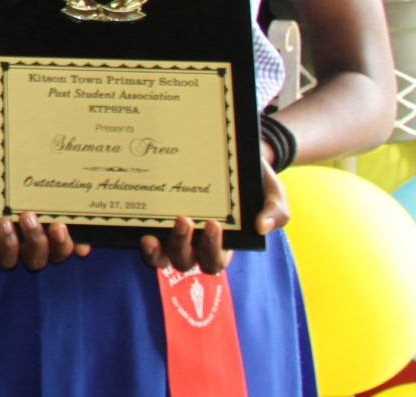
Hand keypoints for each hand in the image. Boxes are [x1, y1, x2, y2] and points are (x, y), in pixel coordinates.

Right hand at [0, 137, 87, 272]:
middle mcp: (24, 237)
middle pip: (33, 260)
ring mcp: (47, 231)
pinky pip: (78, 242)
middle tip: (28, 217)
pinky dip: (80, 242)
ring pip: (57, 255)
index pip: (1, 255)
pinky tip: (78, 231)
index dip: (6, 248)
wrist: (0, 139)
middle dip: (34, 244)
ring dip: (59, 246)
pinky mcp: (66, 221)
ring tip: (57, 225)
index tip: (3, 222)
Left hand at [137, 162, 290, 275]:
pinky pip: (146, 240)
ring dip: (156, 253)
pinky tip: (140, 229)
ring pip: (162, 258)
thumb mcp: (272, 193)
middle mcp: (196, 244)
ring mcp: (172, 234)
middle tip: (184, 219)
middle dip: (183, 245)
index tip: (215, 224)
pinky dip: (141, 242)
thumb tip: (262, 227)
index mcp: (223, 244)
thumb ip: (276, 211)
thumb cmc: (254, 180)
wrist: (229, 154)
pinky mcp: (155, 220)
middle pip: (186, 262)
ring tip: (152, 235)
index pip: (216, 261)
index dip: (214, 249)